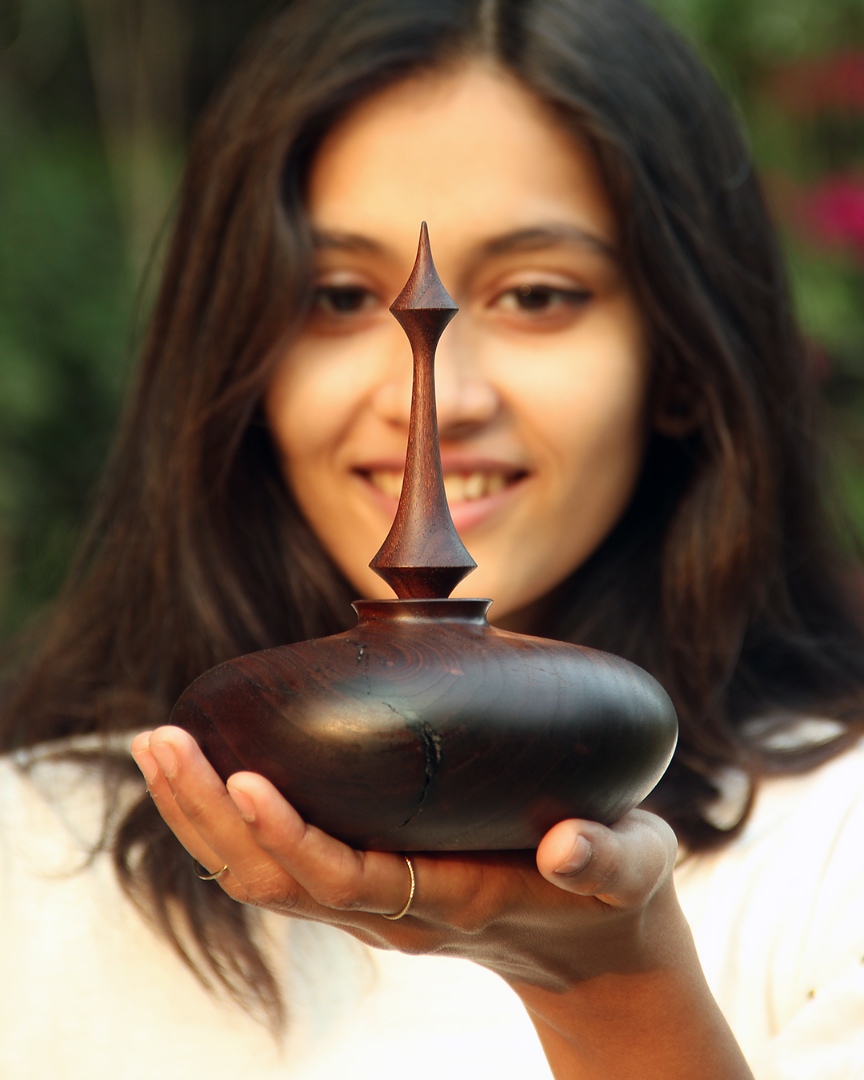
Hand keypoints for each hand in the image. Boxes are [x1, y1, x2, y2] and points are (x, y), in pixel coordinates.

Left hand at [131, 725, 752, 1077]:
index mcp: (448, 901)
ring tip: (158, 746)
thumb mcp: (630, 869)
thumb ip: (609, 856)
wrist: (593, 950)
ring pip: (260, 876)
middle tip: (160, 739)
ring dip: (200, 815)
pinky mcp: (366, 884)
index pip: (346, 880)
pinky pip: (278, 865)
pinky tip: (205, 770)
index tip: (245, 779)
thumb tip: (569, 844)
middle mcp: (392, 911)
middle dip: (208, 813)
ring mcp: (371, 904)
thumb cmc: (611, 896)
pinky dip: (228, 822)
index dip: (290, 835)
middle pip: (274, 878)